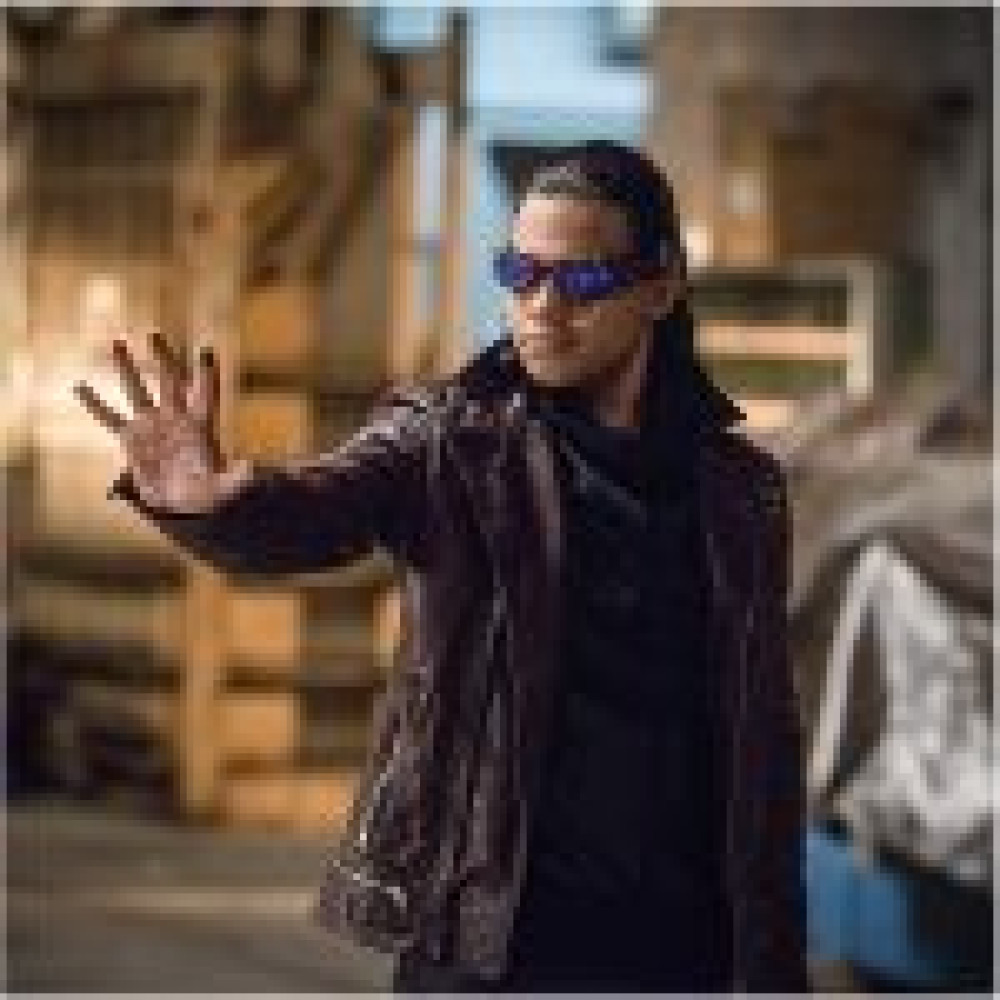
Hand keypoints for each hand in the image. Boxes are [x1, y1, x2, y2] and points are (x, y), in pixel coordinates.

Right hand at [74, 332, 250, 512]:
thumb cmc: (213, 491)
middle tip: (152, 332)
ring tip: (115, 341)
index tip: (207, 349)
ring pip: (137, 391)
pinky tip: (79, 384)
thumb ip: (240, 476)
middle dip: (162, 358)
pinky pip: (110, 418)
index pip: (206, 394)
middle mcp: (175, 419)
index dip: (207, 374)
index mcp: (201, 427)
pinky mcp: (132, 440)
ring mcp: (152, 426)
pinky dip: (95, 403)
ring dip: (126, 367)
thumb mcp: (229, 485)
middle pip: (169, 381)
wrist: (188, 502)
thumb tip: (255, 470)